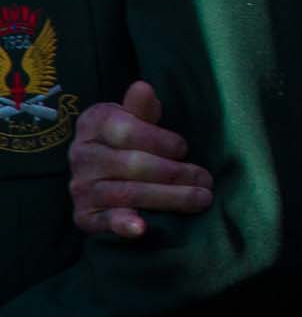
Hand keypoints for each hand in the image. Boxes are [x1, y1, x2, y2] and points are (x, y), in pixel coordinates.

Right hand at [69, 81, 213, 237]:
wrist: (101, 167)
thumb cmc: (130, 136)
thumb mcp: (135, 116)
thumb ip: (142, 107)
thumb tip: (143, 88)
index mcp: (93, 123)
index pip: (127, 131)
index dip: (160, 141)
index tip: (185, 148)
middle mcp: (81, 155)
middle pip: (133, 165)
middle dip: (176, 173)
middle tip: (206, 180)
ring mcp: (80, 187)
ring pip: (128, 193)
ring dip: (168, 198)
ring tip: (200, 199)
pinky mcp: (84, 215)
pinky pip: (103, 222)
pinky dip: (123, 224)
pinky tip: (142, 228)